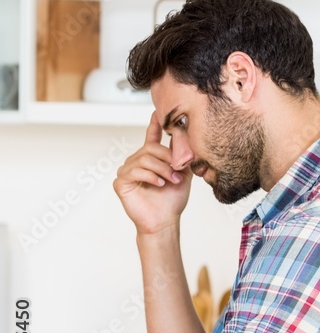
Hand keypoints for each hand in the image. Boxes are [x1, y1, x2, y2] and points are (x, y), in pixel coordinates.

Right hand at [113, 113, 191, 234]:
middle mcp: (137, 162)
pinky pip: (135, 171)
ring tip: (172, 180)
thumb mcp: (183, 173)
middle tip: (178, 172)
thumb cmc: (173, 199)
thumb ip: (182, 155)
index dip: (154, 124)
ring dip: (162, 169)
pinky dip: (150, 177)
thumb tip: (185, 136)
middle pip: (150, 149)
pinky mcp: (121, 182)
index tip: (157, 112)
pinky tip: (159, 184)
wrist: (166, 220)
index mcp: (151, 159)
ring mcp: (127, 171)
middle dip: (168, 159)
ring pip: (144, 159)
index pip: (151, 137)